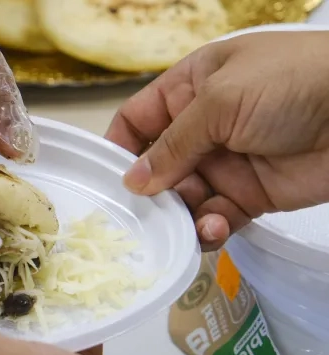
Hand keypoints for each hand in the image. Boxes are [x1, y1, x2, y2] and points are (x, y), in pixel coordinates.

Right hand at [105, 31, 328, 249]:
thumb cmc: (290, 85)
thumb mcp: (220, 101)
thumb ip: (173, 144)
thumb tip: (133, 183)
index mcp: (191, 89)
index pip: (138, 120)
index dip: (118, 147)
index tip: (104, 180)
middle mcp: (204, 127)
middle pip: (157, 168)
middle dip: (148, 193)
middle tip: (141, 218)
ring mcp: (228, 163)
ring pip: (184, 198)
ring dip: (179, 216)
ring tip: (183, 227)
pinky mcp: (253, 196)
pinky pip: (217, 218)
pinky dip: (210, 229)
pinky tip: (215, 230)